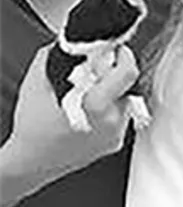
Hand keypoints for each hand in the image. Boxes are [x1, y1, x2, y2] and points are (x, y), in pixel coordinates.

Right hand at [2, 45, 138, 190]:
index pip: (128, 73)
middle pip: (126, 86)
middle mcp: (112, 122)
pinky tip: (88, 111)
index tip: (117, 51)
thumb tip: (70, 42)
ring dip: (111, 93)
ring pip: (124, 101)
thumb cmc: (31, 128)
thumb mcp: (36, 84)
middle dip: (113, 75)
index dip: (124, 56)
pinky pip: (120, 118)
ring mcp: (116, 135)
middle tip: (96, 72)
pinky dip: (109, 110)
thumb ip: (54, 57)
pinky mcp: (116, 143)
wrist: (29, 163)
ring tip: (88, 94)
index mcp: (97, 107)